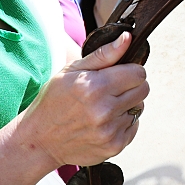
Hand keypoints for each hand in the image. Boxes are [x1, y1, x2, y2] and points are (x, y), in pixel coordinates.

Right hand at [19, 32, 149, 167]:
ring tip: (103, 107)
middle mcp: (105, 110)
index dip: (130, 71)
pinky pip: (134, 126)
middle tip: (111, 90)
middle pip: (143, 90)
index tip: (119, 74)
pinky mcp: (114, 146)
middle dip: (131, 86)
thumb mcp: (72, 71)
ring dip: (126, 106)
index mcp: (95, 87)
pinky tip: (103, 122)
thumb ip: (104, 54)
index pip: (139, 73)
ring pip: (139, 108)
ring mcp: (110, 131)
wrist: (40, 140)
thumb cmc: (54, 101)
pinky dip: (123, 123)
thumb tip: (127, 38)